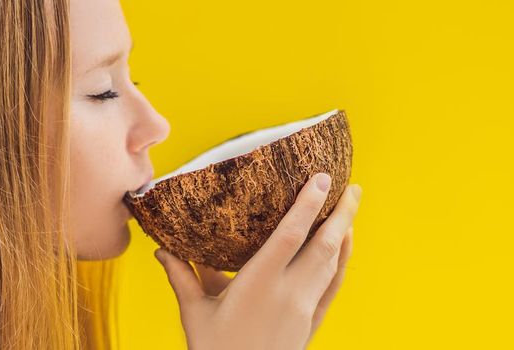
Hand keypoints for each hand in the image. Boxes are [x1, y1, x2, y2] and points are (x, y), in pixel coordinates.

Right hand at [155, 173, 361, 349]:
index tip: (322, 178)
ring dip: (344, 232)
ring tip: (350, 206)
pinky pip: (333, 286)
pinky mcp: (311, 324)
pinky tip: (345, 245)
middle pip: (324, 246)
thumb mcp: (194, 313)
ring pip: (333, 264)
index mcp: (258, 285)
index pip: (290, 236)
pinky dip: (343, 261)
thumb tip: (161, 249)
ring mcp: (304, 310)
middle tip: (352, 185)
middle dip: (341, 213)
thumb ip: (182, 277)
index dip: (308, 204)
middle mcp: (288, 295)